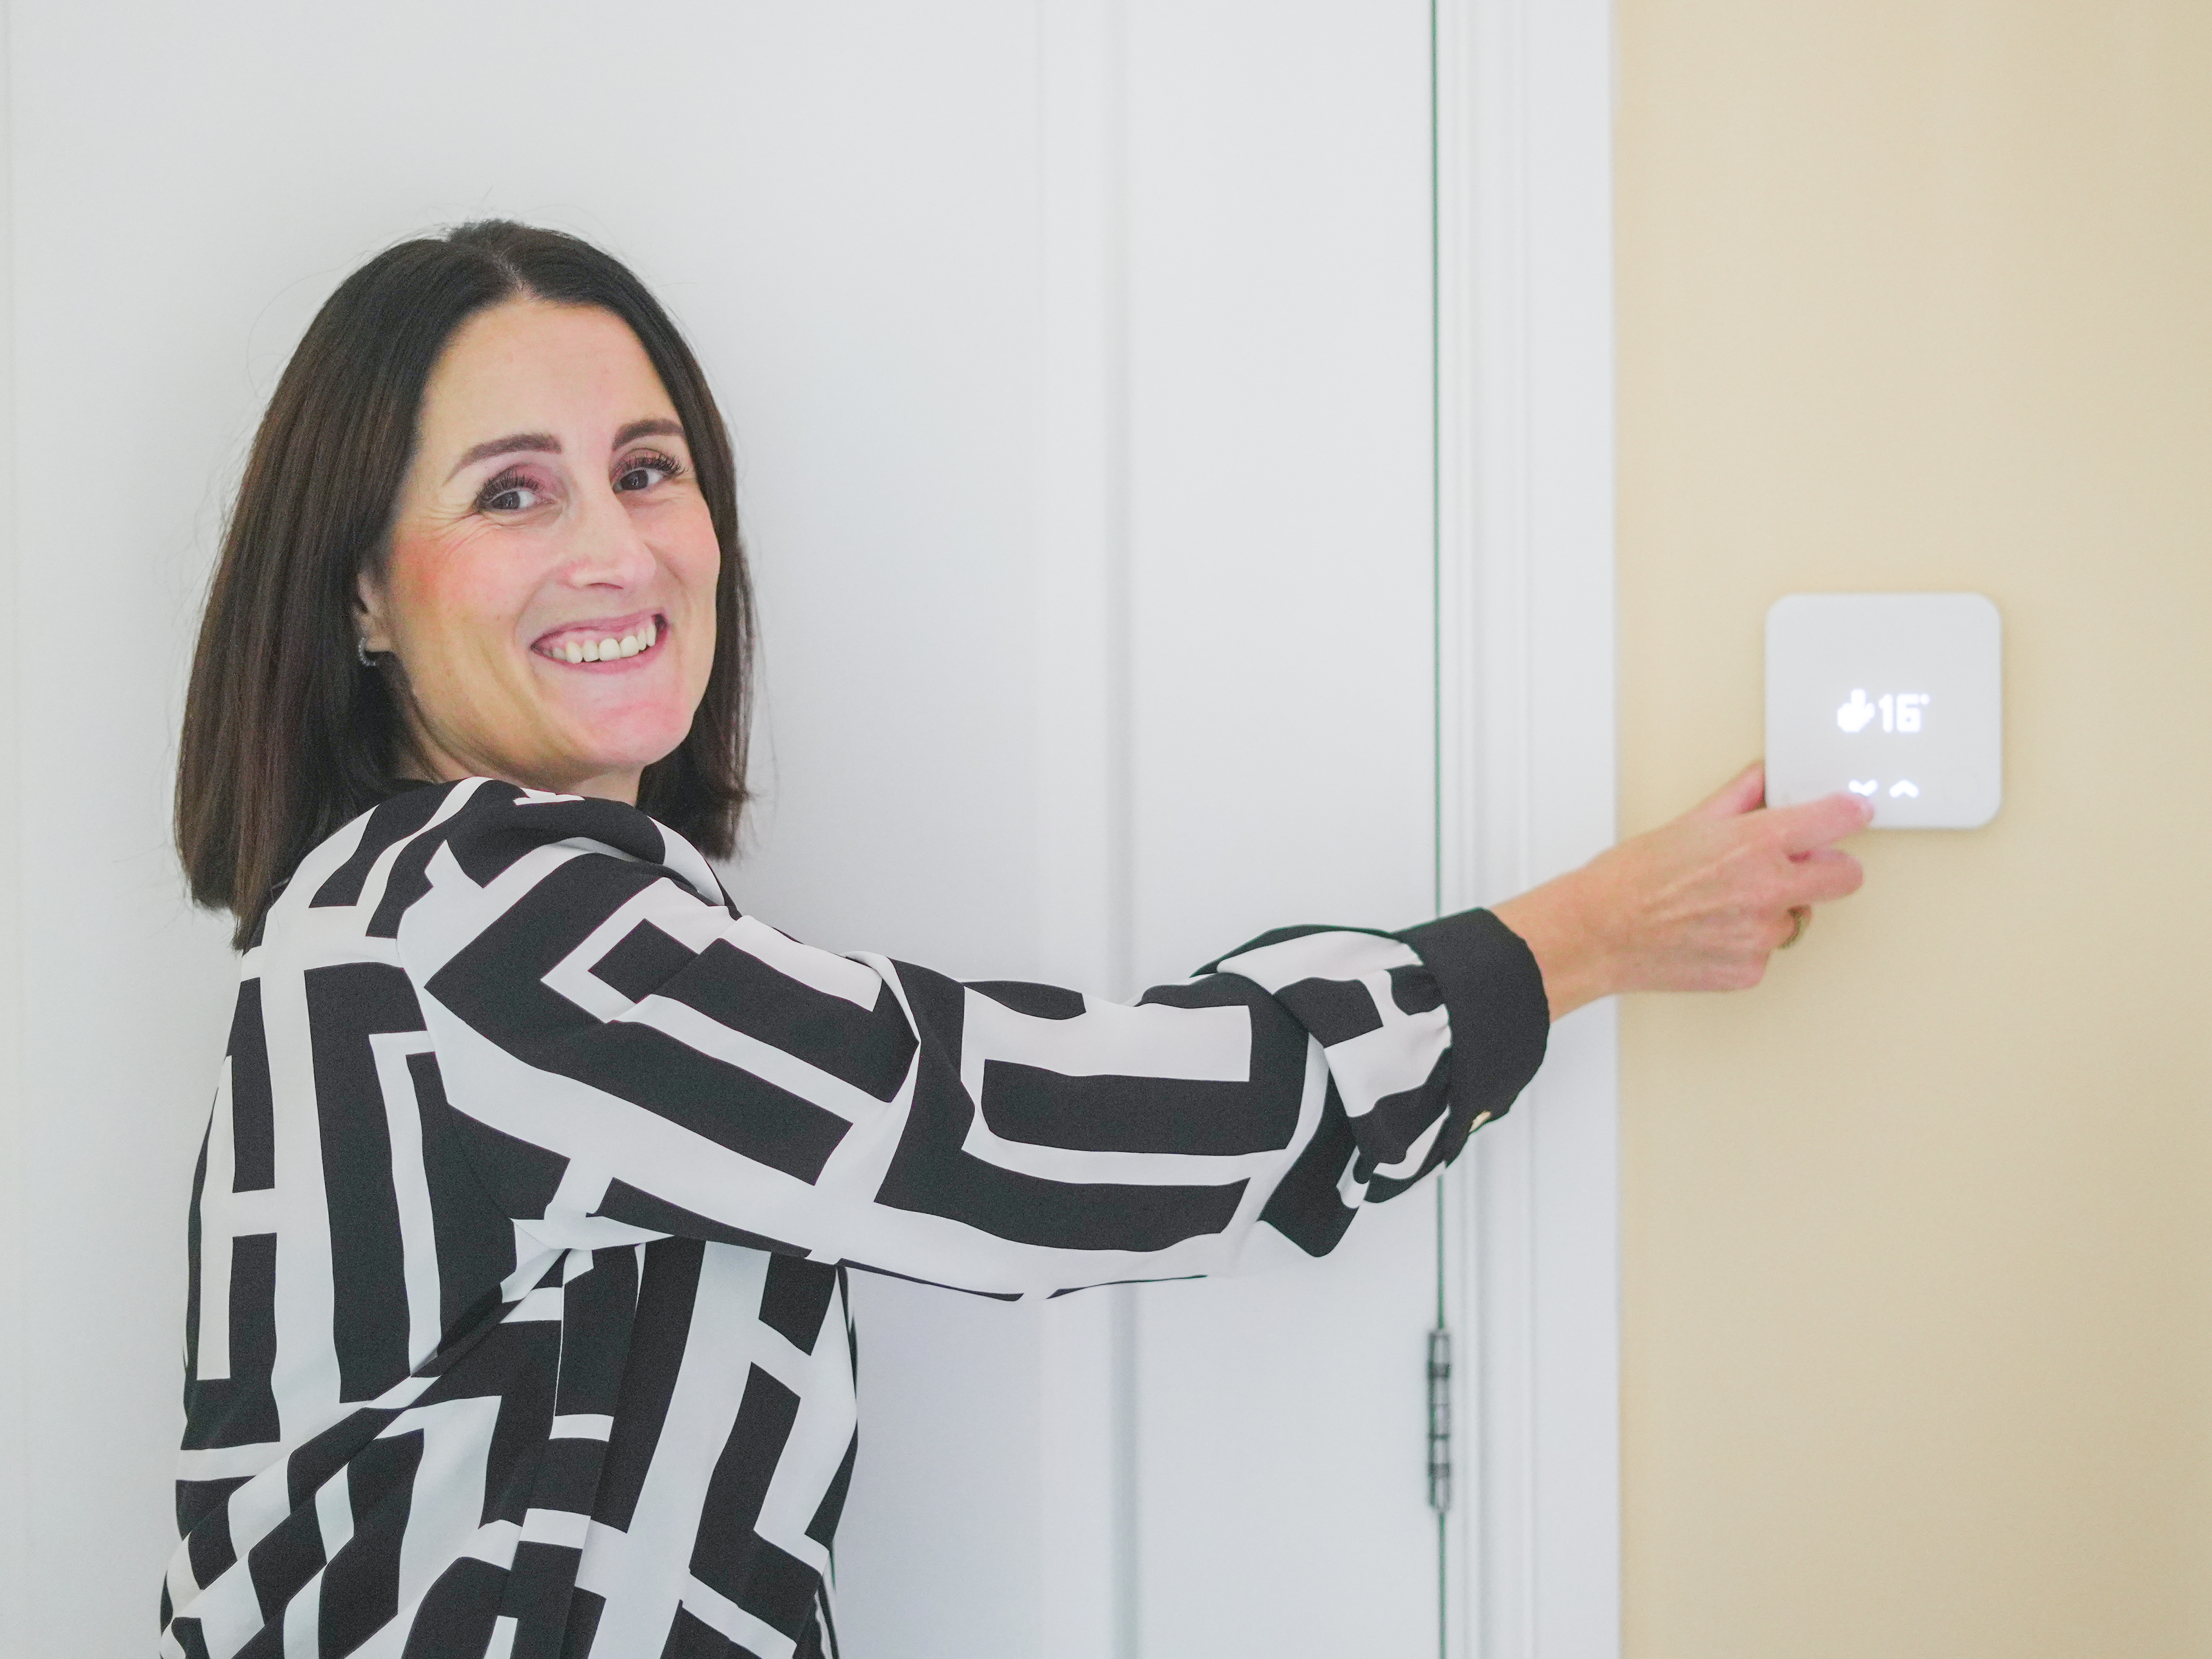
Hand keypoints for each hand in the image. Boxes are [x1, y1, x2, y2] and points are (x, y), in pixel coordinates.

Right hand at [1491, 762, 1872, 1020]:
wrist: (1597, 934)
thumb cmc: (1628, 881)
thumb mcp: (1687, 823)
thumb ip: (1738, 801)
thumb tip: (1763, 782)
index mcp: (1755, 844)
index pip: (1836, 820)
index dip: (1849, 813)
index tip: (1854, 811)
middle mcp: (1768, 890)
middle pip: (1846, 878)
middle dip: (1828, 869)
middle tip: (1796, 865)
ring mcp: (1762, 935)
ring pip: (1799, 918)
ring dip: (1775, 909)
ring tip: (1723, 903)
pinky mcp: (1751, 970)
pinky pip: (1768, 952)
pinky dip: (1747, 942)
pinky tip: (1711, 930)